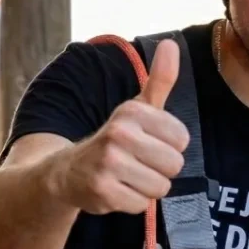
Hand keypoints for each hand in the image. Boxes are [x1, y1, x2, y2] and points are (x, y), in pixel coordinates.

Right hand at [56, 39, 189, 214]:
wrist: (67, 172)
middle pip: (174, 164)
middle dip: (160, 169)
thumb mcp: (137, 107)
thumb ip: (160, 79)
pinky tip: (115, 189)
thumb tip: (171, 43)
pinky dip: (131, 202)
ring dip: (147, 187)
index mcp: (132, 111)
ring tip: (127, 177)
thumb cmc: (115, 139)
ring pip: (160, 187)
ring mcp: (109, 163)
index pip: (182, 139)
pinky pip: (141, 204)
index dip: (169, 146)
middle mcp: (119, 133)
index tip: (148, 143)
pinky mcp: (102, 191)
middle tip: (137, 163)